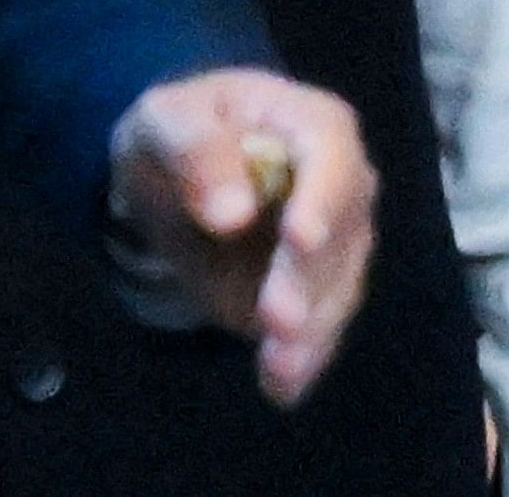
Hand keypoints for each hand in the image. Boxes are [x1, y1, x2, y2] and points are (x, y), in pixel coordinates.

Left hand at [110, 70, 378, 405]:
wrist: (175, 175)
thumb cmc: (179, 130)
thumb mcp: (166, 121)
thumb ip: (195, 151)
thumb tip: (231, 215)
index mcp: (316, 126)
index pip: (334, 158)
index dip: (323, 199)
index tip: (301, 240)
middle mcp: (342, 186)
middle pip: (343, 234)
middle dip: (310, 280)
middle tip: (278, 319)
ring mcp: (334, 245)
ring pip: (336, 289)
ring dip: (312, 331)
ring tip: (280, 366)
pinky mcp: (312, 294)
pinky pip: (317, 329)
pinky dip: (302, 359)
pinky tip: (281, 387)